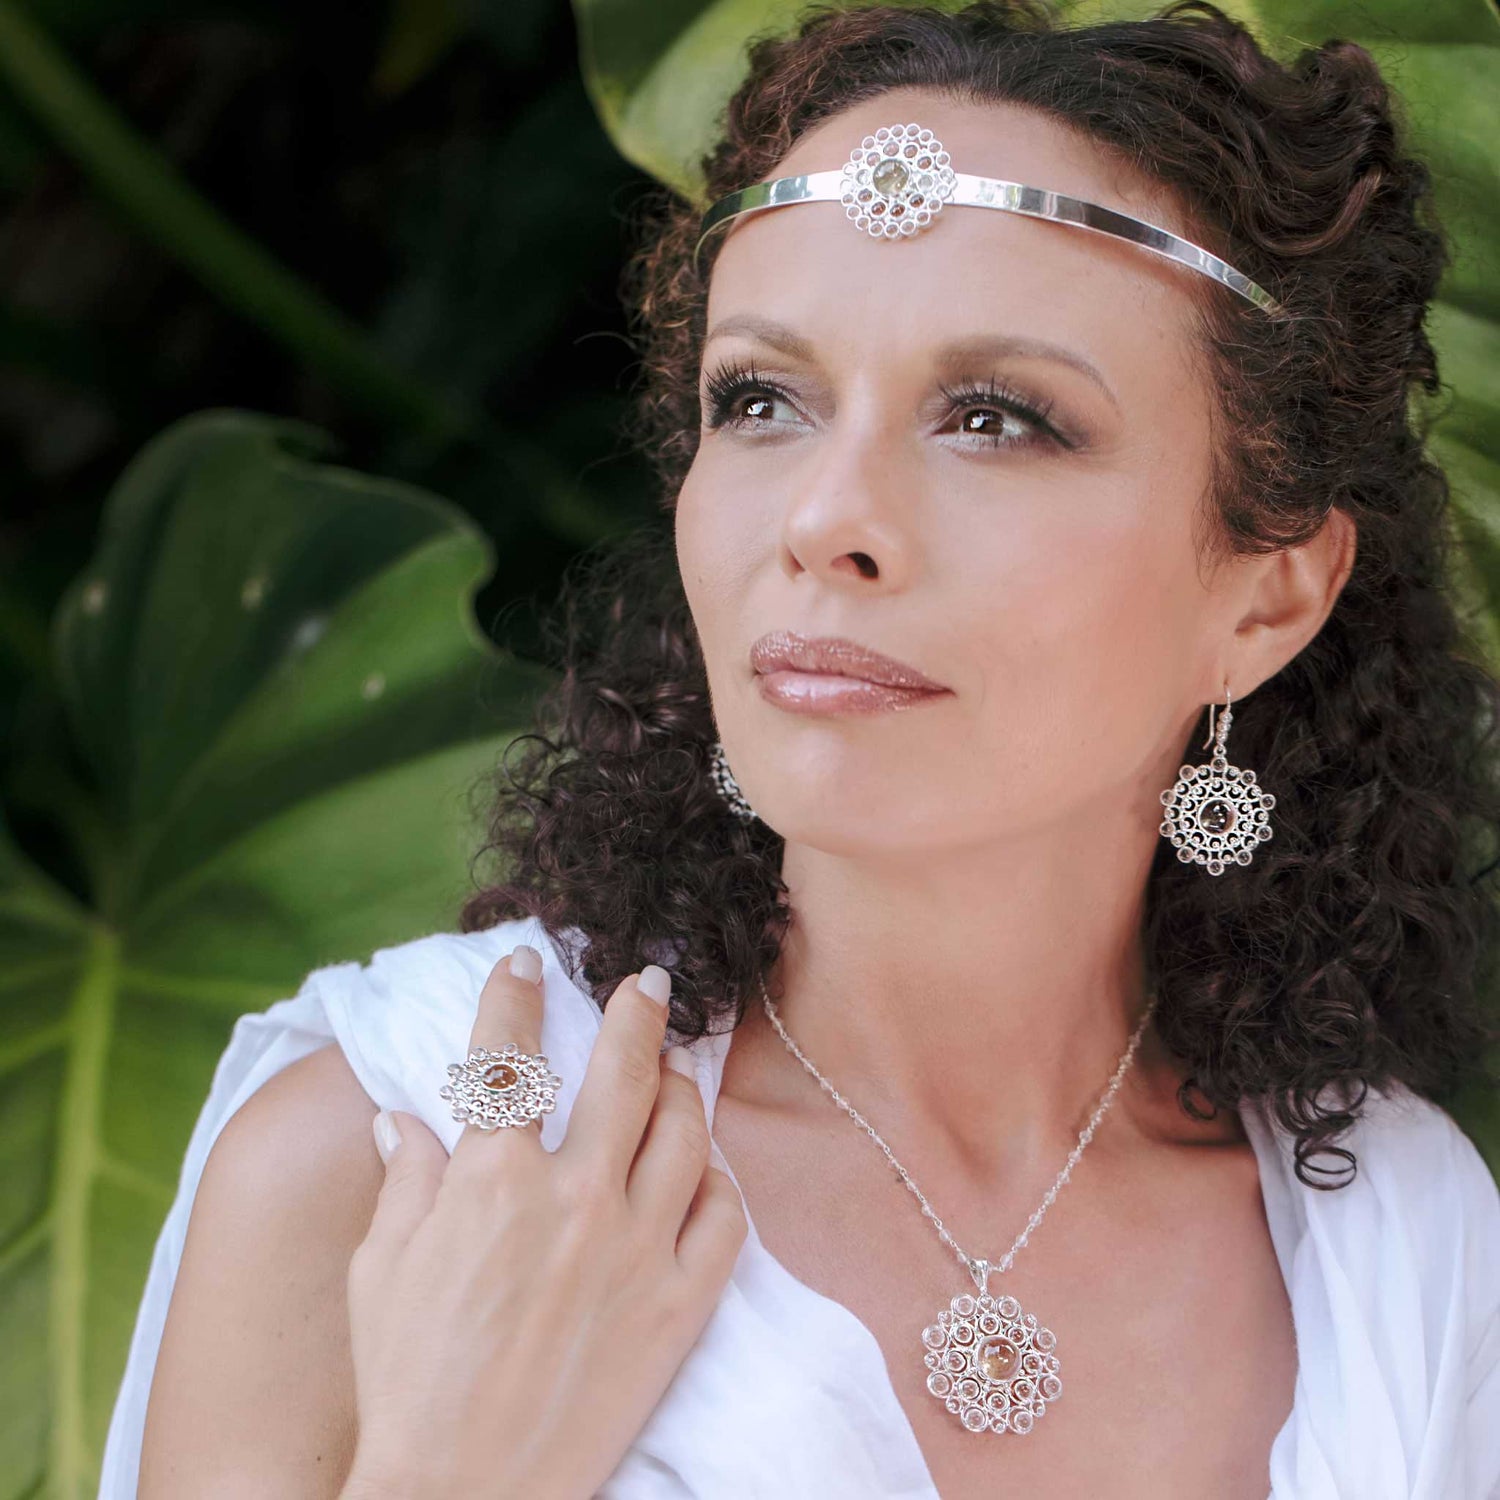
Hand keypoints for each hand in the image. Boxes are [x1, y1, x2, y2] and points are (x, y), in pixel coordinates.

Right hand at [338, 944, 746, 1498]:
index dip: (515, 997)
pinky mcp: (679, 1307)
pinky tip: (704, 1170)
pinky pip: (723, 1220)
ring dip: (684, 1087)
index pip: (509, 1059)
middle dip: (638, 1011)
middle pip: (623, 1073)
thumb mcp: (380, 1272)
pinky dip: (718, 1183)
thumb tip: (402, 1118)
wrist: (462, 1497)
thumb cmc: (405, 1385)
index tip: (527, 960)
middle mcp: (574, 1199)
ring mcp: (636, 1251)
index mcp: (492, 1182)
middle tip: (650, 981)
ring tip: (678, 1068)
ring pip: (686, 1135)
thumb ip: (405, 1181)